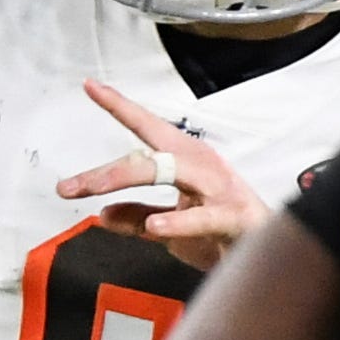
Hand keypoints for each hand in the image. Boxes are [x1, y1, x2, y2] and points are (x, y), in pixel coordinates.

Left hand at [56, 79, 268, 272]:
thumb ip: (139, 218)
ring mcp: (218, 188)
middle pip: (149, 156)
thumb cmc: (222, 232)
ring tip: (96, 191)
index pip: (146, 129)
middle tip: (68, 187)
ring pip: (169, 173)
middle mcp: (200, 165)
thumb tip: (101, 215)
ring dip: (129, 179)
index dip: (119, 106)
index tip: (89, 85)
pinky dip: (178, 223)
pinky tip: (155, 227)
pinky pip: (203, 217)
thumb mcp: (171, 226)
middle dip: (107, 171)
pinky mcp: (234, 216)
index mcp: (185, 160)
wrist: (271, 254)